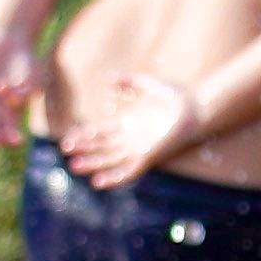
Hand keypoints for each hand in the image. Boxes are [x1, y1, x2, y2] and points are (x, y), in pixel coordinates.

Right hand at [64, 66, 193, 192]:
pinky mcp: (148, 157)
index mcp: (124, 123)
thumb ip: (128, 82)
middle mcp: (128, 138)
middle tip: (65, 153)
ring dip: (93, 164)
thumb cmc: (173, 97)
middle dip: (83, 150)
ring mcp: (137, 149)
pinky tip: (99, 181)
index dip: (81, 136)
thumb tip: (109, 79)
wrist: (195, 108)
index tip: (66, 140)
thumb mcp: (147, 85)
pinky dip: (114, 177)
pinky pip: (129, 170)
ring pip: (110, 160)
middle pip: (100, 146)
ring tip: (76, 167)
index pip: (97, 131)